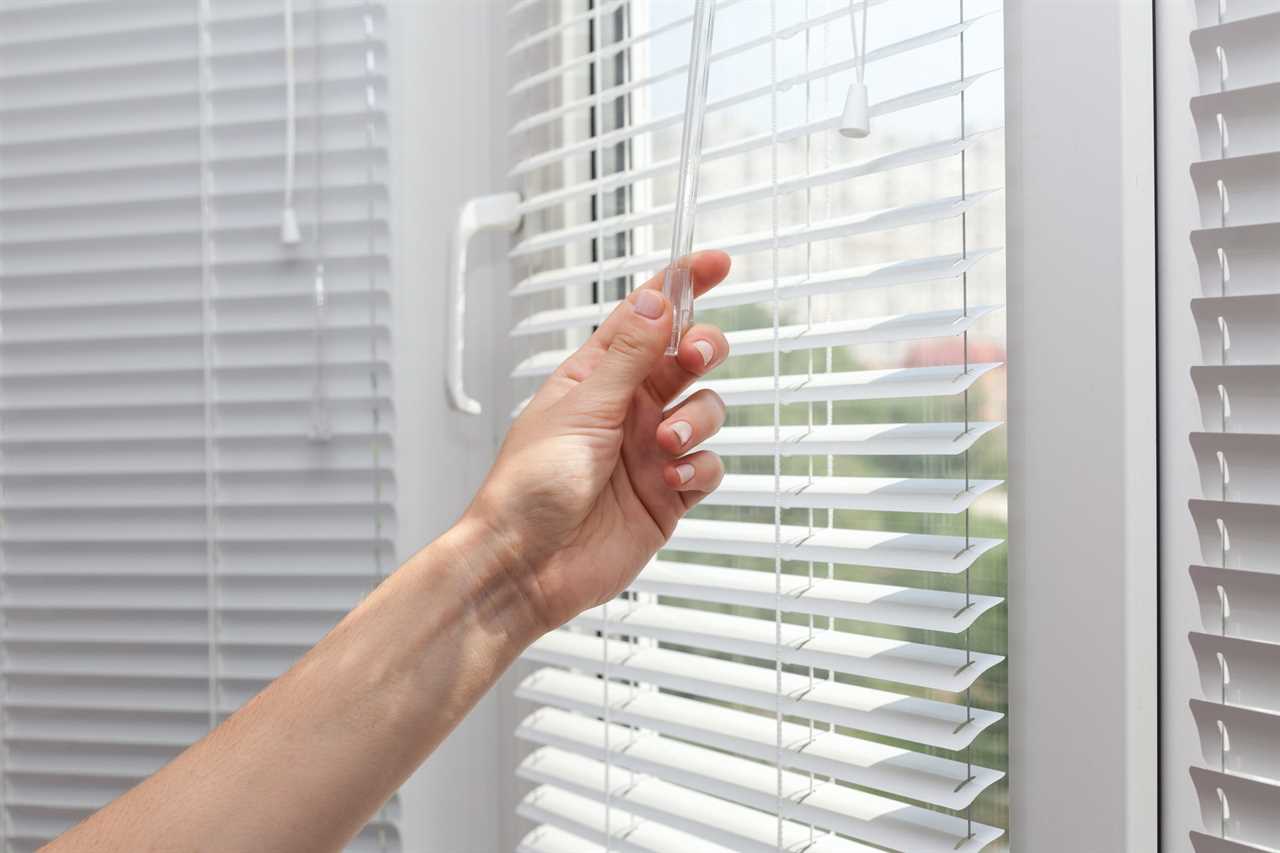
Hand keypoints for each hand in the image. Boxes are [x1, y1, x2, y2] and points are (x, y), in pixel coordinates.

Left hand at [463, 251, 731, 631]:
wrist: (526, 566)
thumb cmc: (530, 487)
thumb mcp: (580, 410)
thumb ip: (627, 358)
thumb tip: (655, 301)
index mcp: (596, 378)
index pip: (645, 319)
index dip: (681, 286)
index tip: (716, 262)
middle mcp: (627, 409)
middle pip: (686, 359)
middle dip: (702, 349)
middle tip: (696, 356)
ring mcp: (650, 452)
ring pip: (705, 410)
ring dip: (697, 418)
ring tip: (667, 442)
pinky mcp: (668, 495)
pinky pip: (707, 466)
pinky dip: (699, 467)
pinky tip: (672, 481)